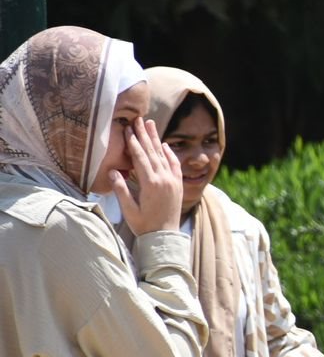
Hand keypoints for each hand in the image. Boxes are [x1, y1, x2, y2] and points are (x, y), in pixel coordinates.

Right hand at [115, 118, 183, 235]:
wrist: (165, 237)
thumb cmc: (143, 225)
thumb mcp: (128, 209)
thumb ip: (120, 189)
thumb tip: (112, 170)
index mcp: (151, 184)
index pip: (140, 158)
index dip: (133, 143)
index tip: (127, 129)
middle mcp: (164, 179)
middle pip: (152, 152)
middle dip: (144, 134)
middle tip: (139, 119)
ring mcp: (173, 181)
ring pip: (164, 155)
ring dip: (156, 139)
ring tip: (151, 125)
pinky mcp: (178, 185)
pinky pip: (174, 165)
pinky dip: (170, 153)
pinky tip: (165, 145)